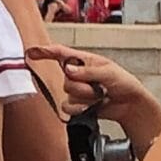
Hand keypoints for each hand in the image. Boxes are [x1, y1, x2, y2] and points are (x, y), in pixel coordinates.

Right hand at [23, 42, 160, 143]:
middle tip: (100, 87)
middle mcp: (77, 75)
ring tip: (100, 96)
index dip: (44, 52)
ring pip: (69, 95)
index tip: (31, 52)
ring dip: (86, 98)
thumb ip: (88, 71)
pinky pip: (69, 108)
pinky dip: (81, 109)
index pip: (60, 54)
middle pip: (66, 80)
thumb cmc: (123, 83)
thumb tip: (68, 69)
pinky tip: (93, 106)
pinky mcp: (76, 105)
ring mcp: (76, 91)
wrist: (129, 105)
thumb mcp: (109, 72)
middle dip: (83, 86)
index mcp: (84, 61)